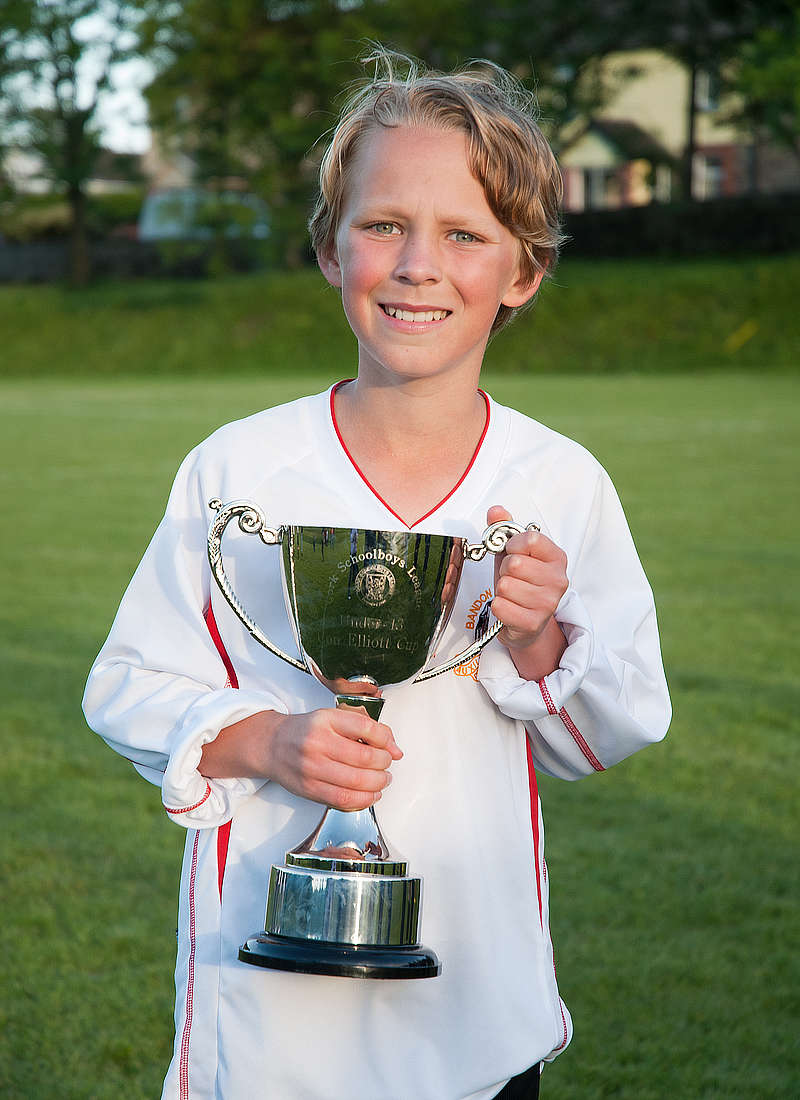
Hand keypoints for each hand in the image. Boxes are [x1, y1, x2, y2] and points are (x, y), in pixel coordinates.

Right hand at [201, 706, 401, 810]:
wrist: (272, 745)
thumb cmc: (307, 731)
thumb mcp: (333, 718)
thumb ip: (366, 729)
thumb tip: (395, 749)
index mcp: (326, 720)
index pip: (367, 728)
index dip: (387, 740)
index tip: (391, 747)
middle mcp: (317, 743)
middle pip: (365, 758)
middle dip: (385, 764)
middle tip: (387, 764)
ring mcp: (312, 768)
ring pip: (357, 782)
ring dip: (378, 783)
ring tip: (382, 779)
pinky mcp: (309, 789)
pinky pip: (344, 800)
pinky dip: (364, 800)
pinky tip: (370, 794)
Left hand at [487, 505, 568, 680]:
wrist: (524, 621)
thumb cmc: (520, 583)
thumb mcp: (512, 553)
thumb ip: (503, 529)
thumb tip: (495, 511)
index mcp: (557, 558)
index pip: (529, 539)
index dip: (512, 546)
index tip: (513, 554)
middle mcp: (558, 580)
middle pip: (514, 563)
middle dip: (504, 570)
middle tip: (512, 578)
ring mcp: (548, 603)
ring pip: (505, 585)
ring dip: (501, 590)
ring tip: (511, 594)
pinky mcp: (533, 623)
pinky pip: (500, 606)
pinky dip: (498, 607)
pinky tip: (508, 608)